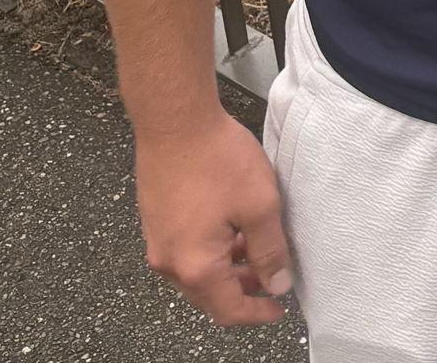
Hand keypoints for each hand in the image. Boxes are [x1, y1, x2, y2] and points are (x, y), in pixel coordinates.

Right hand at [135, 109, 293, 324]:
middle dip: (244, 290)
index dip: (257, 313)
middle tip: (274, 277)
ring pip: (198, 272)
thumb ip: (270, 250)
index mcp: (195, 267)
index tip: (280, 309)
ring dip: (229, 268)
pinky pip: (187, 251)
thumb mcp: (259, 205)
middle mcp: (169, 263)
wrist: (175, 122)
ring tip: (260, 248)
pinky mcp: (156, 222)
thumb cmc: (218, 160)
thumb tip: (277, 285)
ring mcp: (158, 242)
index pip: (227, 310)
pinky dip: (213, 251)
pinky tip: (234, 228)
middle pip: (209, 294)